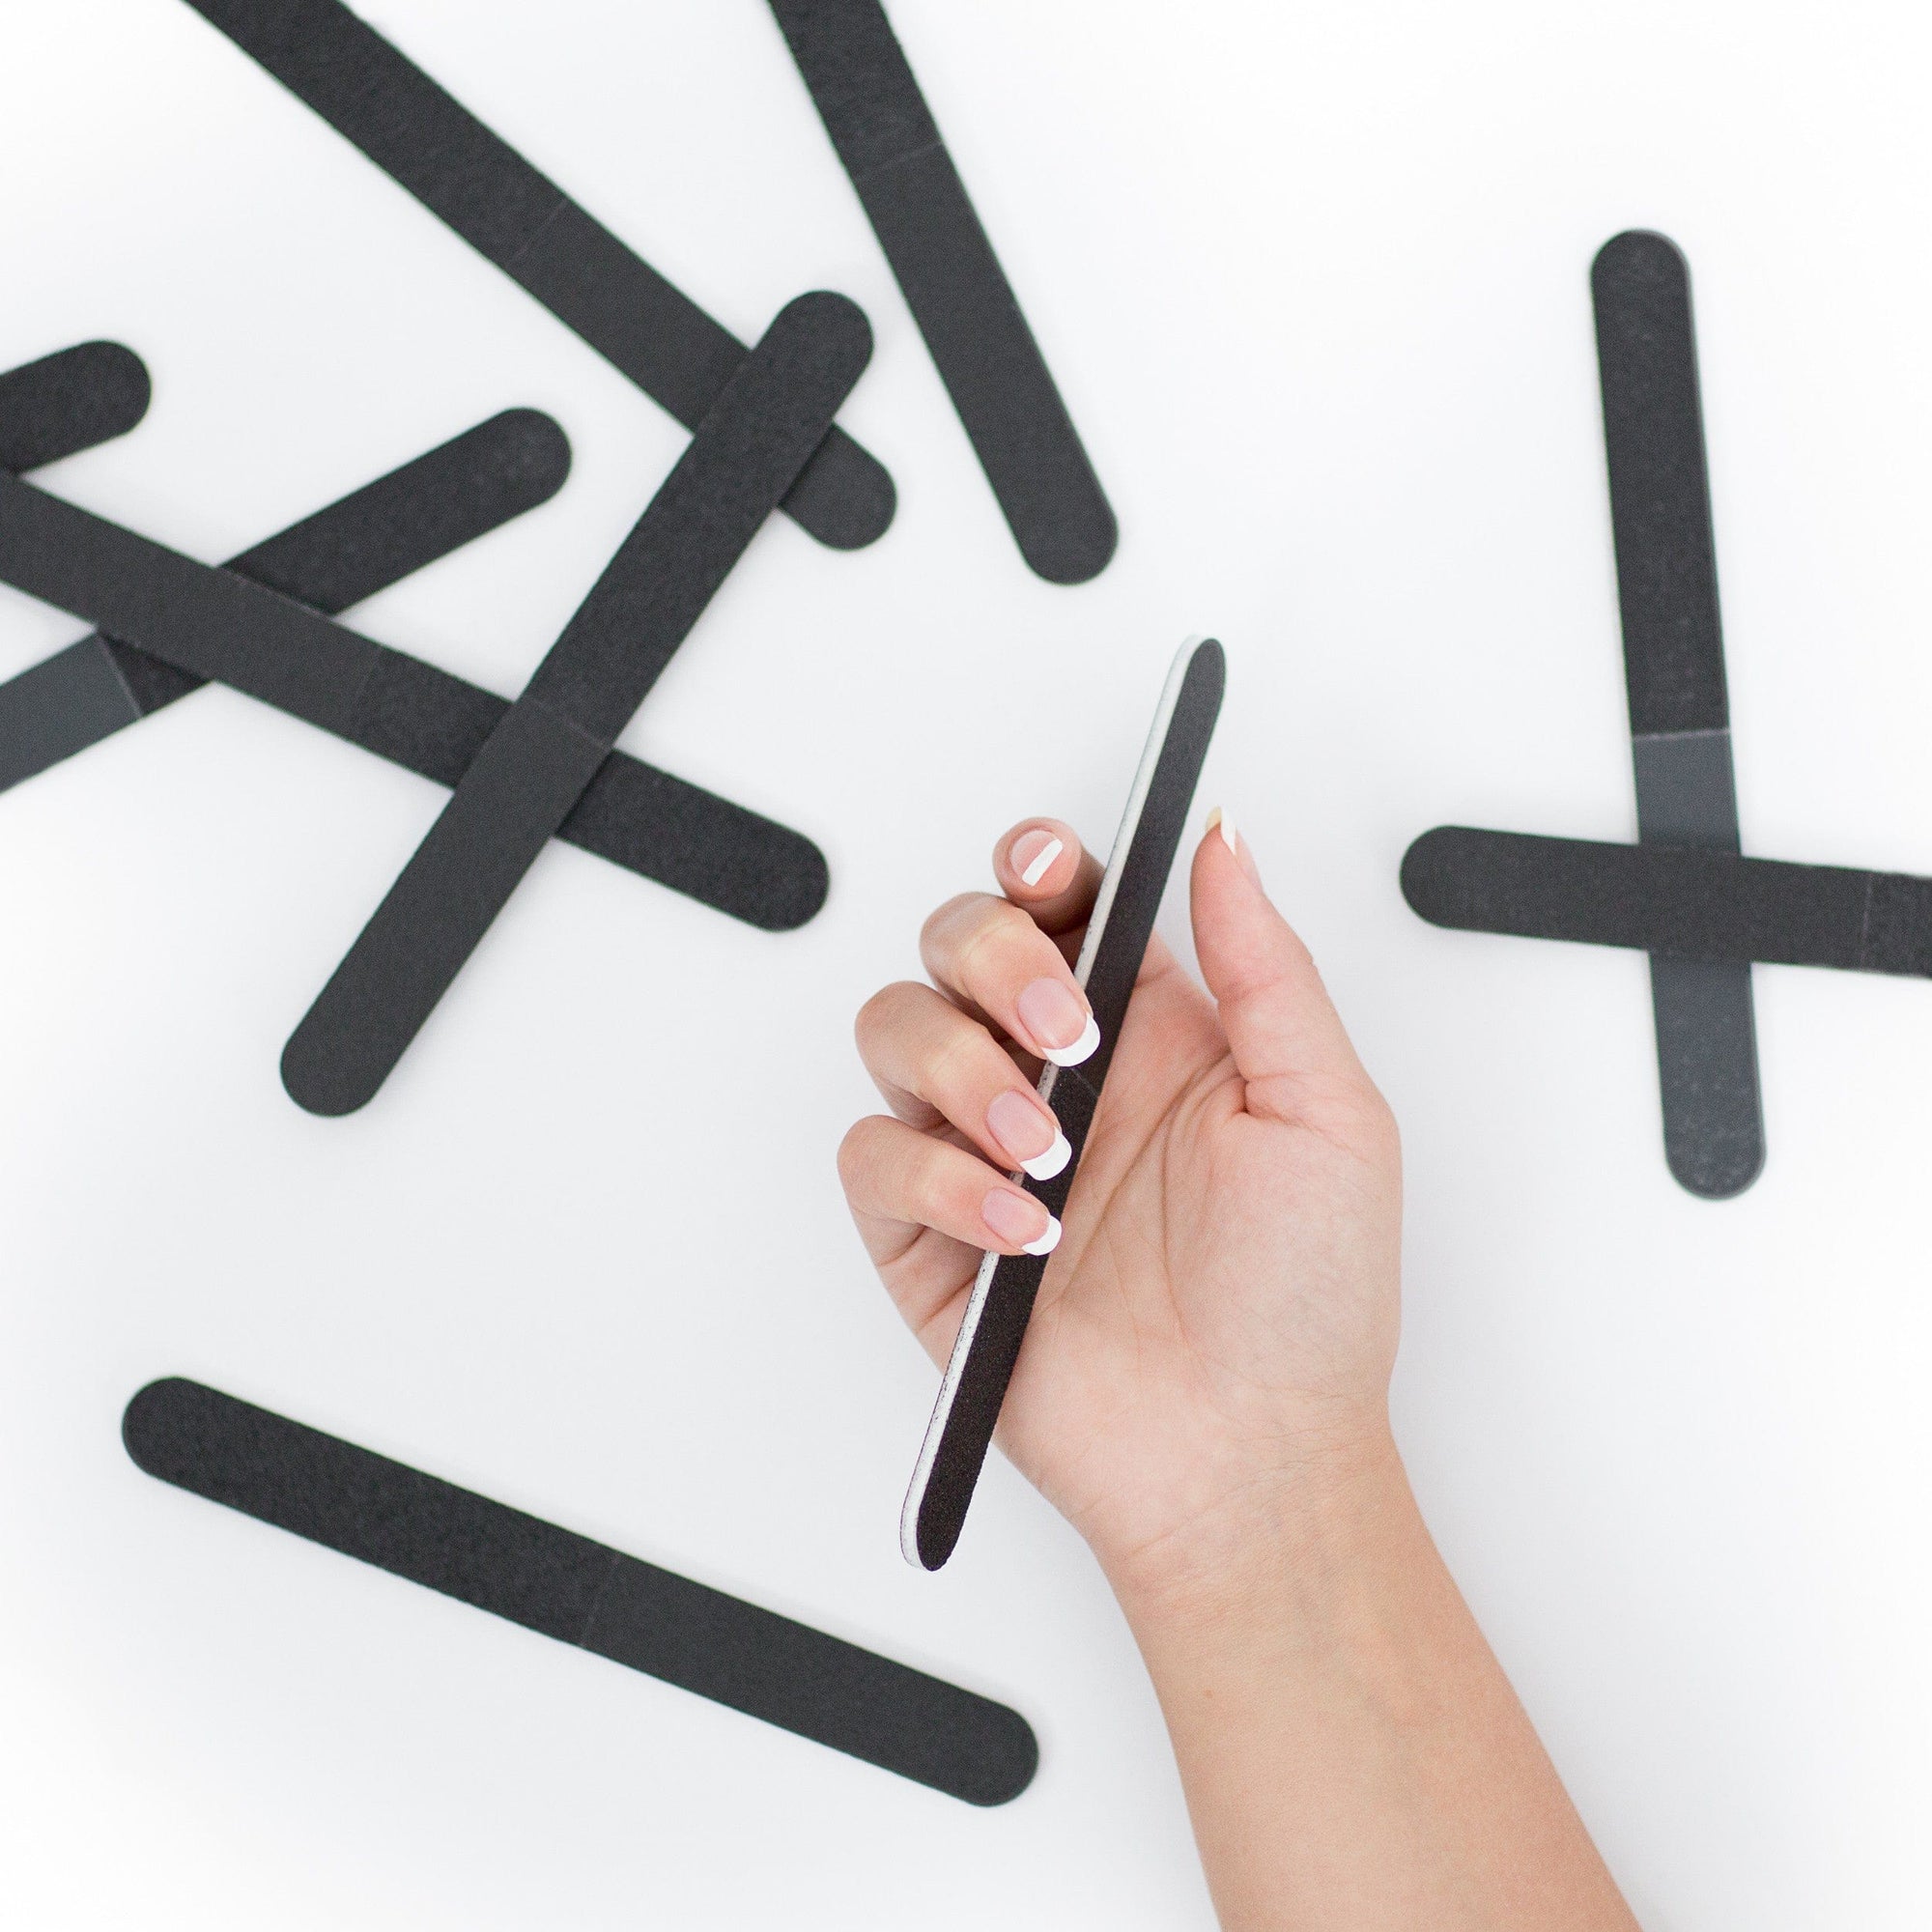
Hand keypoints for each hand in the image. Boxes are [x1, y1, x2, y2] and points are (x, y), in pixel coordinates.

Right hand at [838, 811, 1403, 1590]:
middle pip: (959, 938)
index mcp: (1152, 1032)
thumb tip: (1222, 841)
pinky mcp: (928, 1235)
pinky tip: (1017, 1228)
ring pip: (894, 1026)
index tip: (1047, 869)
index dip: (1035, 863)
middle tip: (1060, 1033)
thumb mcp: (1328, 1114)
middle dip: (992, 957)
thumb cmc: (1307, 1306)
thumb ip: (1266, 966)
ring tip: (1042, 1147)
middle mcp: (1059, 1077)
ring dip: (957, 1066)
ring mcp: (985, 1151)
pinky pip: (871, 1157)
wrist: (1250, 1463)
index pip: (1061, 903)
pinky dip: (933, 1178)